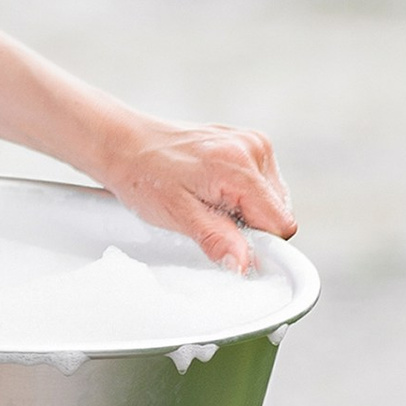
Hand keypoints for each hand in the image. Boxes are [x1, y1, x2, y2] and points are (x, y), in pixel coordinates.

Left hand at [97, 116, 295, 273]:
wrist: (124, 144)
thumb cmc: (144, 175)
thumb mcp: (177, 215)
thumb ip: (216, 239)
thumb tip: (243, 264)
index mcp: (239, 165)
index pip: (280, 224)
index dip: (257, 241)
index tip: (227, 239)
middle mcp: (253, 147)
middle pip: (278, 212)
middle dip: (249, 223)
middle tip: (209, 214)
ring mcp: (252, 141)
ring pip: (272, 199)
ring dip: (245, 208)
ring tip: (207, 198)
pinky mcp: (248, 142)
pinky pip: (261, 183)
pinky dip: (241, 192)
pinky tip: (213, 187)